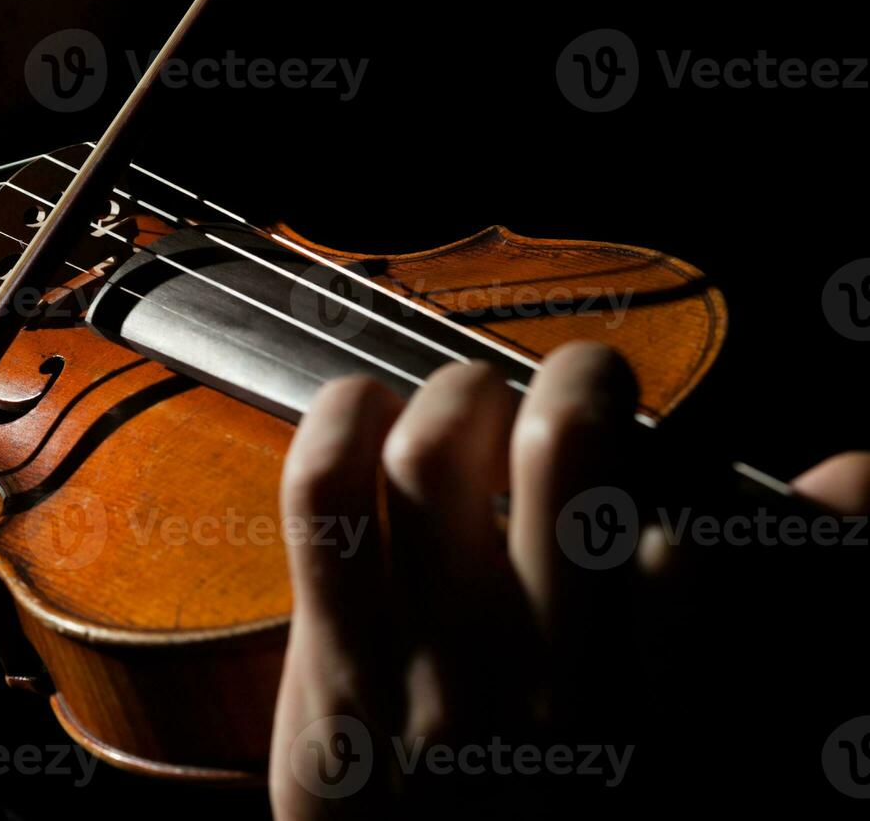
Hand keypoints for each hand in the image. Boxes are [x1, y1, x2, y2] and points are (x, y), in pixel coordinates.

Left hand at [268, 341, 869, 816]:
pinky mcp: (330, 655)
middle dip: (580, 382)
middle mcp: (538, 668)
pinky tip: (362, 409)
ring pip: (433, 458)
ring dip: (459, 396)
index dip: (698, 479)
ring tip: (472, 405)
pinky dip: (341, 420)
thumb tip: (853, 475)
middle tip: (580, 389)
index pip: (696, 547)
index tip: (669, 468)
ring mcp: (421, 657)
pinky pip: (321, 499)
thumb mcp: (671, 755)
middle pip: (564, 455)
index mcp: (641, 706)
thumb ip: (746, 617)